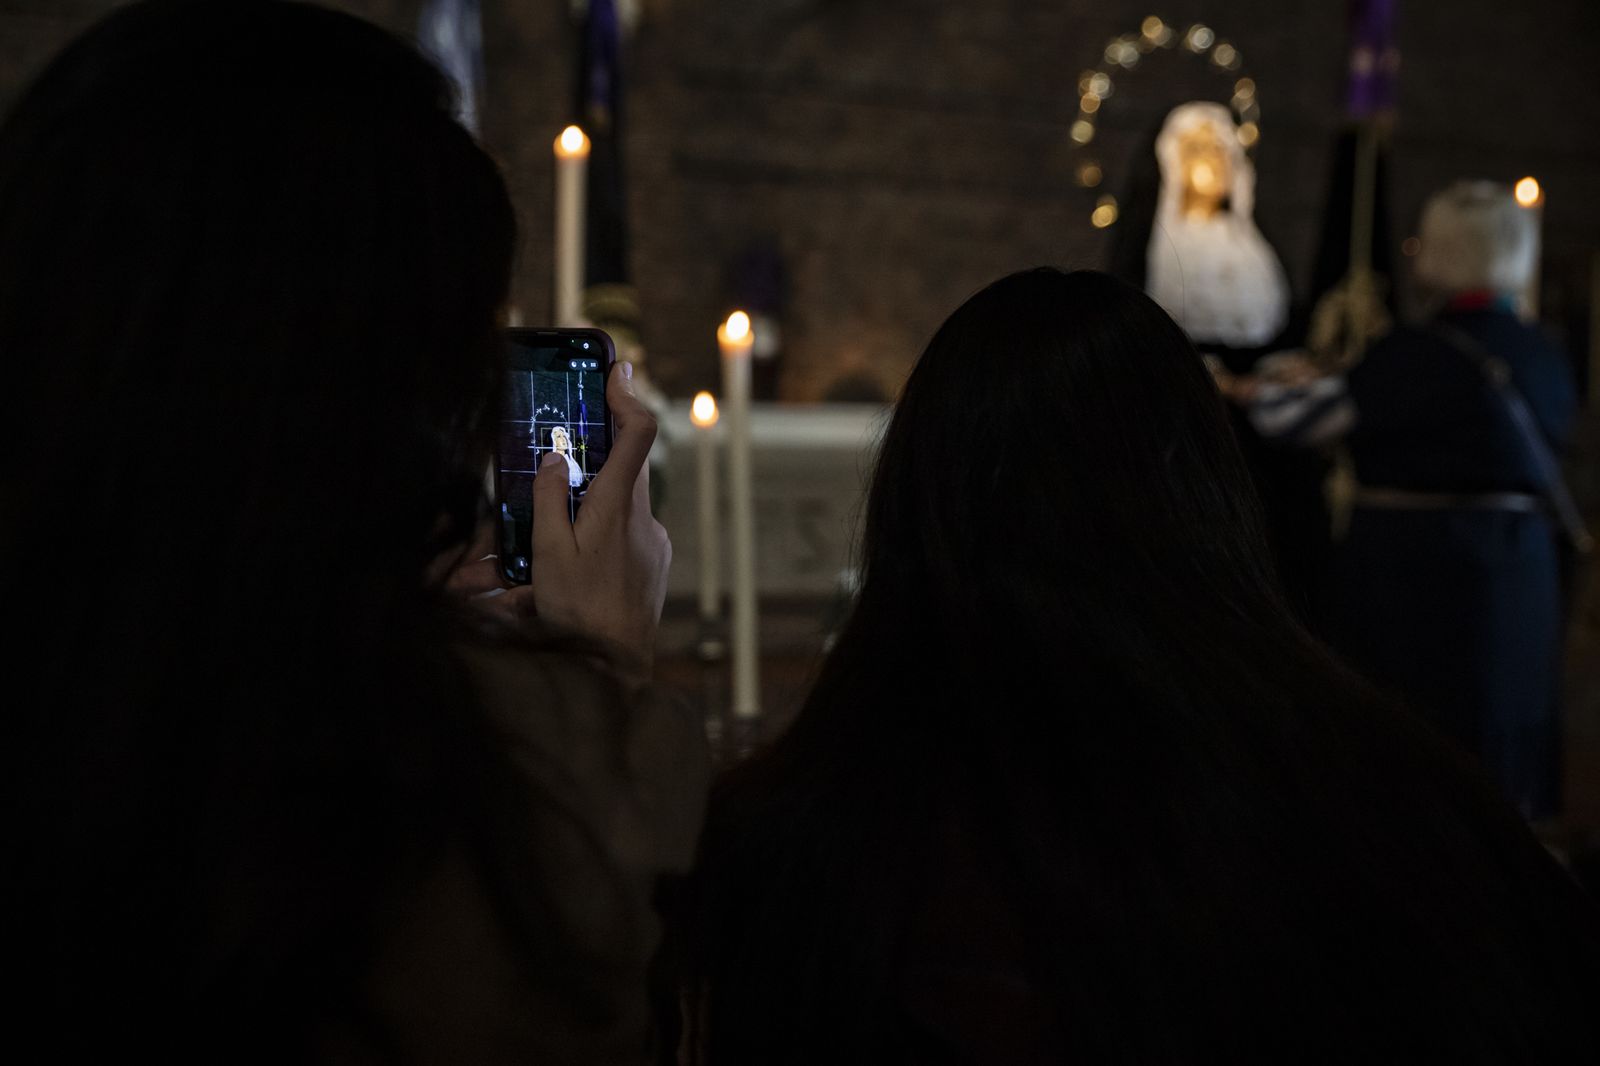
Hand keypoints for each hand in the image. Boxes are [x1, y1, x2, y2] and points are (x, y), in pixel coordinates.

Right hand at [531, 362, 669, 678]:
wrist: (616, 666)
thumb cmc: (578, 612)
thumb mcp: (549, 554)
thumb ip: (550, 501)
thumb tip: (557, 461)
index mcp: (617, 507)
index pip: (637, 435)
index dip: (629, 397)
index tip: (618, 369)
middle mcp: (644, 519)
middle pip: (626, 468)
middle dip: (597, 456)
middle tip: (565, 455)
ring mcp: (654, 542)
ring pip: (623, 504)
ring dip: (593, 507)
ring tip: (553, 541)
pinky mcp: (656, 563)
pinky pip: (627, 533)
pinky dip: (602, 536)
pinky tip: (576, 567)